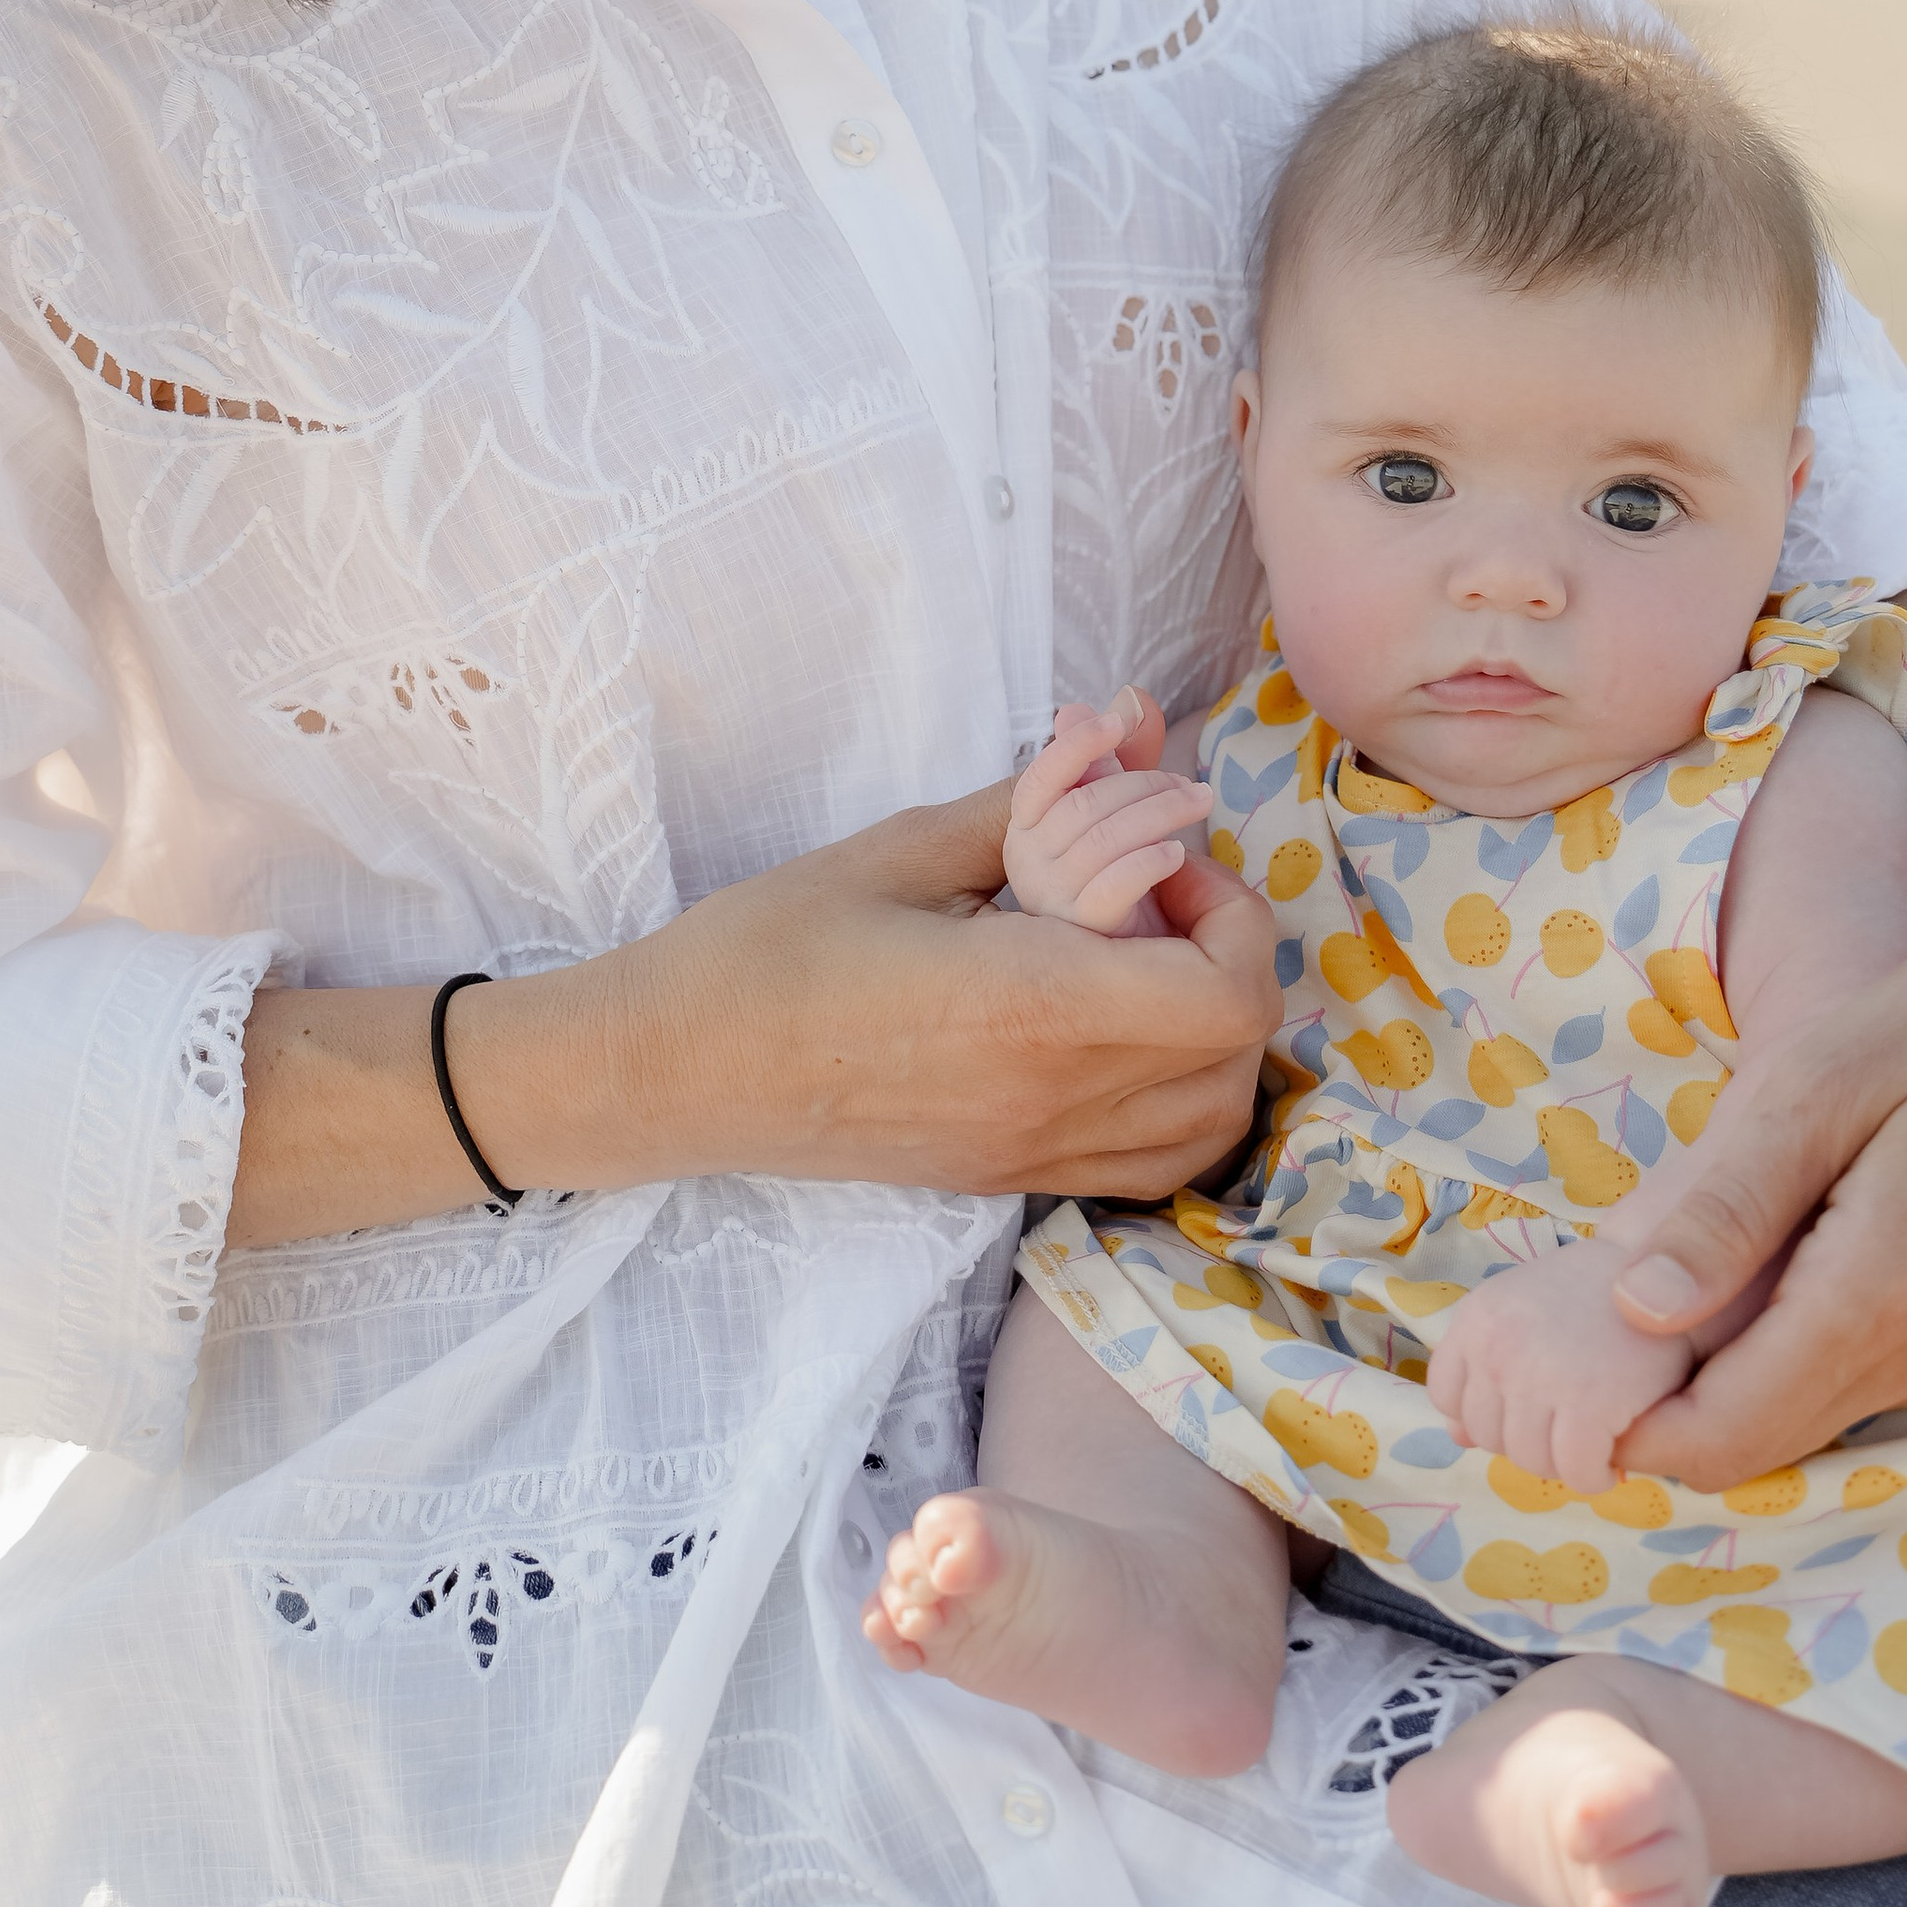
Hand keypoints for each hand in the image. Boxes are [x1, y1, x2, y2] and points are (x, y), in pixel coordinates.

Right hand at [504, 766, 1279, 1204]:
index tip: (1166, 857)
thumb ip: (1030, 800)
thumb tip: (1125, 725)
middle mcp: (1049, 1101)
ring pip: (1207, 1124)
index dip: (1231, 913)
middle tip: (1156, 895)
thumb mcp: (901, 852)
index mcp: (1029, 1011)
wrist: (671, 1070)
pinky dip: (1175, 1099)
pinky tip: (1114, 1029)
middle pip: (1235, 1059)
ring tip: (1139, 961)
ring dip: (1213, 1035)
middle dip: (1228, 958)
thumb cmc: (767, 948)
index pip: (1224, 994)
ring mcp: (1031, 1156)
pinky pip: (1149, 1164)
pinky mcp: (1005, 1181)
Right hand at [1005, 691, 1218, 935]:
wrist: (1131, 965)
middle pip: (1084, 805)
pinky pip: (1113, 886)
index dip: (1076, 746)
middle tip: (1191, 786)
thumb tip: (1129, 700)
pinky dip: (1149, 861)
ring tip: (1197, 804)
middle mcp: (1028, 866)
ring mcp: (1052, 903)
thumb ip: (1121, 762)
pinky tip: (1177, 853)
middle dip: (1144, 783)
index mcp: (1028, 832)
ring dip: (1160, 812)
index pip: (1038, 781)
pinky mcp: (1085, 936)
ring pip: (1104, 839)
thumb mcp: (1120, 815)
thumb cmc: (1122, 883)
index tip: (1116, 723)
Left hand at [1428, 1240, 1697, 1495]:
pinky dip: (1594, 1476)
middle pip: (1487, 1436)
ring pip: (1529, 1460)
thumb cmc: (1593, 1297)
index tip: (1525, 1412)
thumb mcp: (1522, 1316)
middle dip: (1526, 1441)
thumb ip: (1485, 1370)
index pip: (1447, 1398)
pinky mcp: (1589, 1403)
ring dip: (1561, 1463)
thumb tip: (1454, 1436)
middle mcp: (1496, 1348)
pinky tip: (1611, 1459)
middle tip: (1565, 1427)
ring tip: (1588, 1443)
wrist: (1662, 1273)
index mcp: (1475, 1320)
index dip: (1486, 1414)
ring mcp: (1539, 1376)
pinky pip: (1575, 1471)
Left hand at [1611, 910, 1906, 1486]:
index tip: (1567, 1374)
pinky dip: (1787, 1343)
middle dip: (1667, 1399)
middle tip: (1597, 1311)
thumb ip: (1727, 1205)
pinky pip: (1853, 1376)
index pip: (1725, 1439)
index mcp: (1876, 1301)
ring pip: (1805, 1412)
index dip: (1631, 1429)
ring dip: (1727, 1368)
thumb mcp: (1818, 1086)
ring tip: (1676, 1267)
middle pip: (1759, 1441)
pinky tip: (1762, 1258)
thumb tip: (1632, 1307)